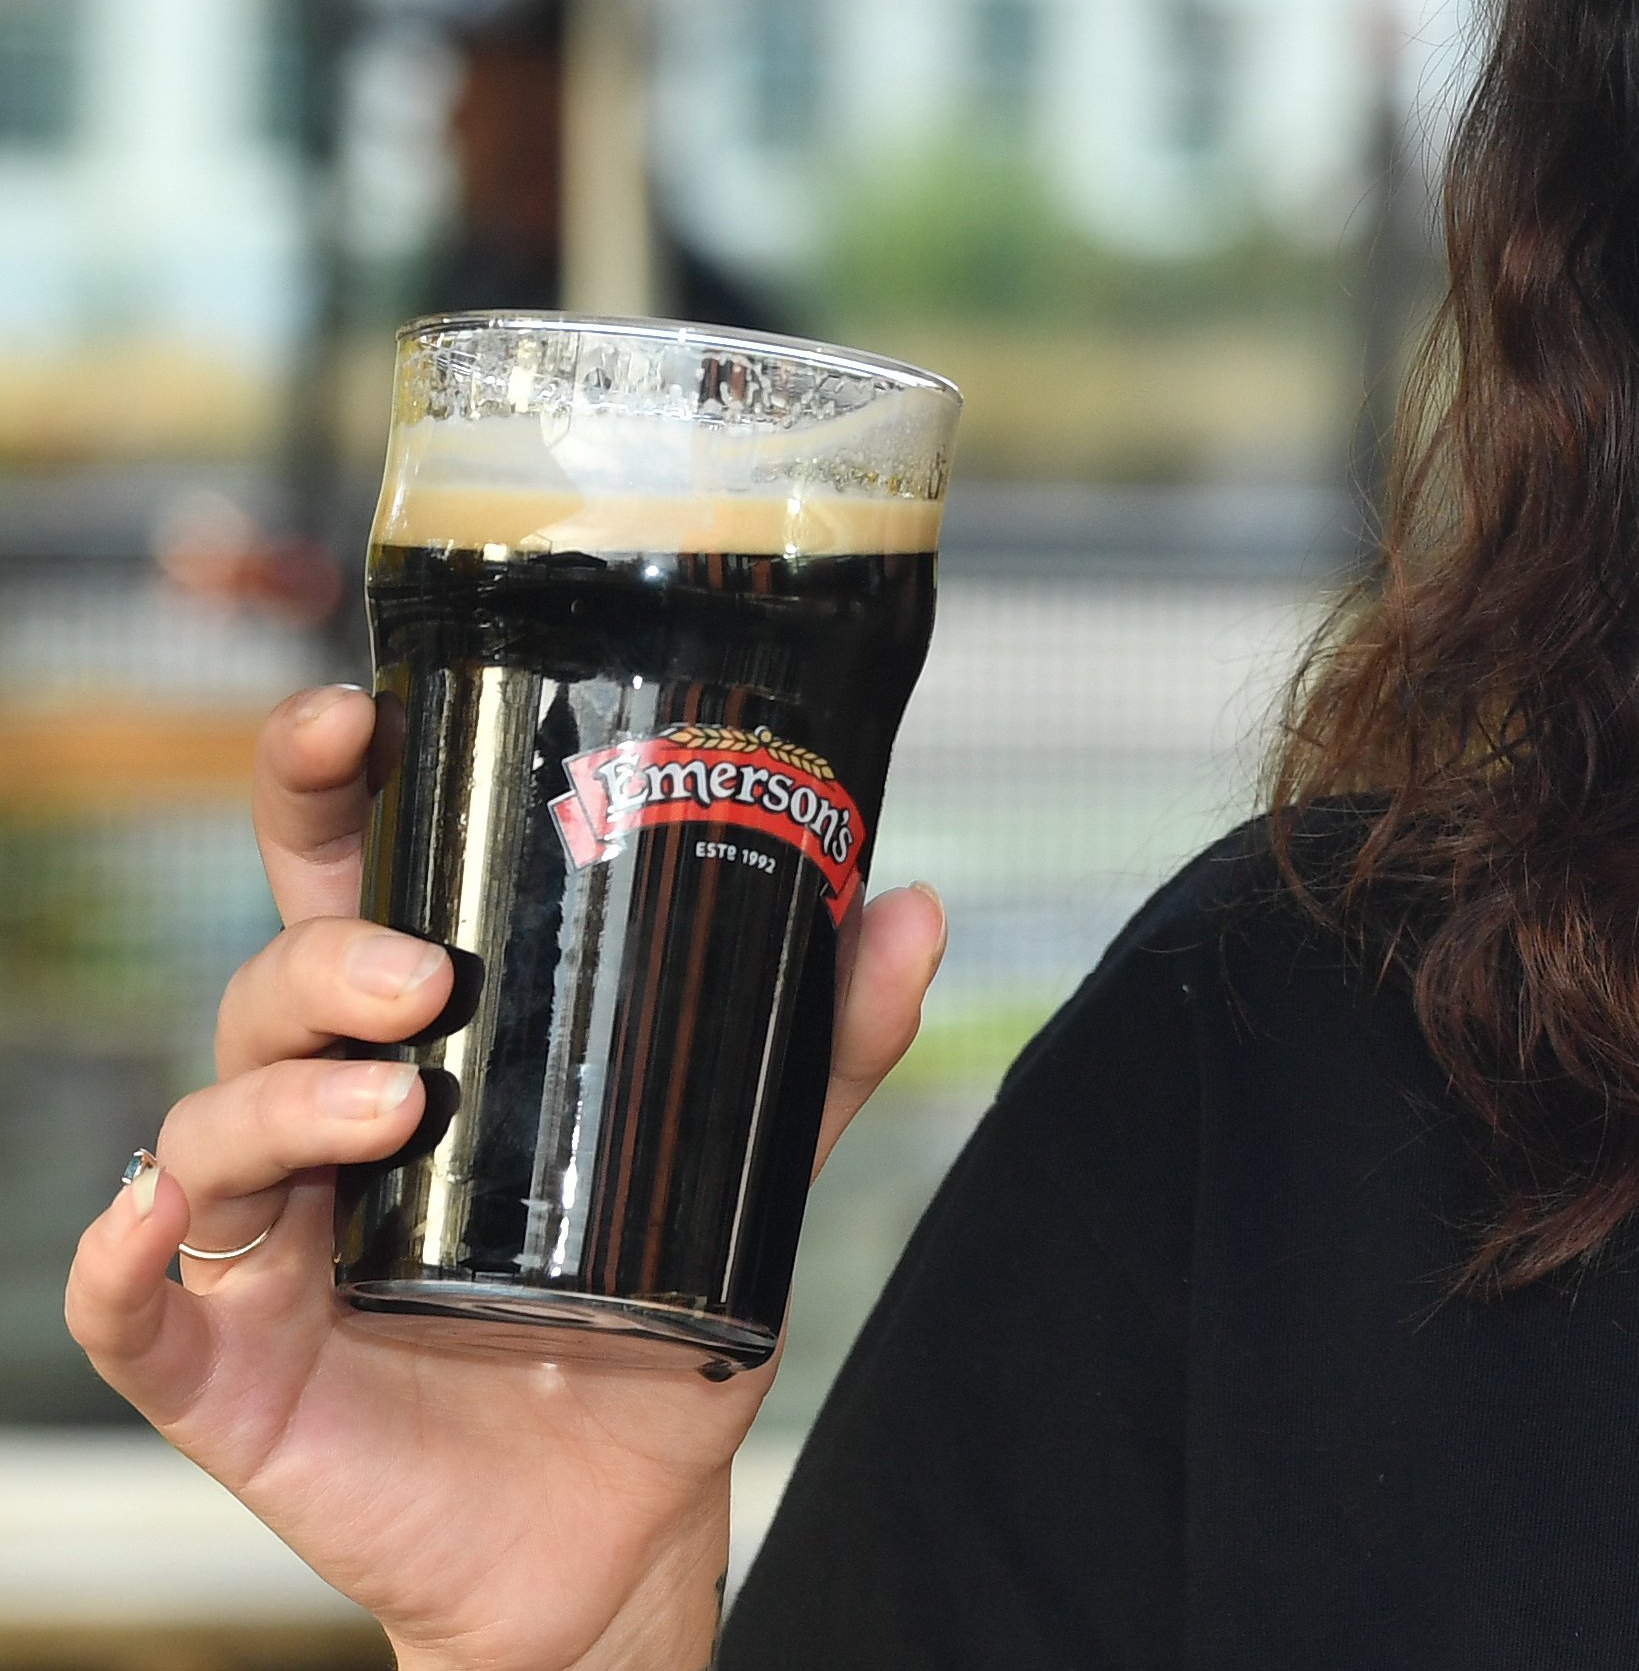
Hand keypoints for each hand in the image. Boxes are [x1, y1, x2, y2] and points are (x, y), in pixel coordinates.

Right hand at [61, 686, 946, 1670]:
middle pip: (272, 982)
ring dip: (282, 1092)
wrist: (622, 1521)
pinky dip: (124, 1248)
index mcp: (428, 1048)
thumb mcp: (749, 1175)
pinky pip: (132, 1295)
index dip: (330, 791)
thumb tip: (909, 905)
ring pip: (215, 1118)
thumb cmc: (647, 1325)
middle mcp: (327, 1121)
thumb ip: (822, 1049)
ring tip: (398, 1103)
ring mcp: (266, 1240)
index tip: (358, 723)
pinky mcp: (224, 1360)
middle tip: (428, 971)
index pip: (352, 886)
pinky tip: (163, 1212)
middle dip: (324, 947)